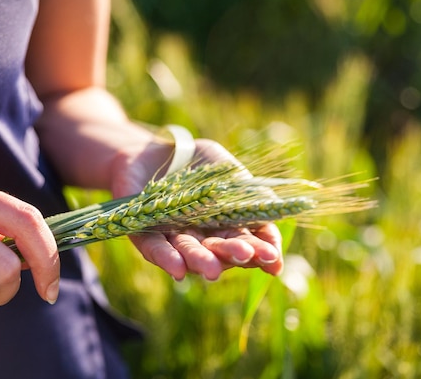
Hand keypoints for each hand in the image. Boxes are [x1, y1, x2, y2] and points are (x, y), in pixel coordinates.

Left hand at [110, 138, 283, 280]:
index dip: (262, 251)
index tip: (273, 259)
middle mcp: (204, 238)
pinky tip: (178, 270)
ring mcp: (174, 237)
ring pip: (189, 253)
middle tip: (246, 256)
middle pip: (220, 251)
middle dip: (234, 255)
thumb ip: (250, 195)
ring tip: (213, 271)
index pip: (249, 242)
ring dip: (202, 262)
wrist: (154, 148)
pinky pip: (155, 249)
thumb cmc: (199, 162)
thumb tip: (277, 215)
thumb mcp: (229, 173)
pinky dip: (167, 259)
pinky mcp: (144, 233)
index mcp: (228, 226)